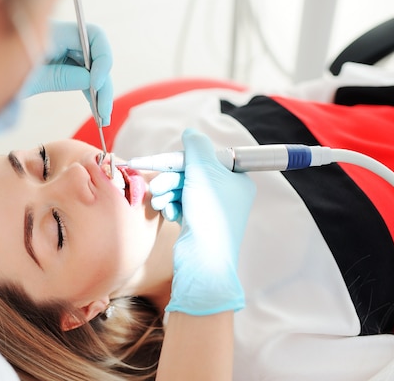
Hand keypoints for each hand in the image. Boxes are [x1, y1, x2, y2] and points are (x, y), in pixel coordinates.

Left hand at [19, 20, 113, 125]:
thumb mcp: (28, 78)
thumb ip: (60, 77)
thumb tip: (90, 81)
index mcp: (53, 32)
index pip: (93, 37)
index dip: (102, 59)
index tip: (96, 83)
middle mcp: (60, 40)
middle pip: (96, 56)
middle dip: (103, 83)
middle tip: (104, 110)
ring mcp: (61, 54)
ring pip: (91, 70)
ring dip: (100, 92)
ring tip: (102, 117)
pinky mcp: (59, 67)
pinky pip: (81, 77)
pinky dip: (89, 93)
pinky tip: (95, 111)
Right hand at [150, 129, 255, 315]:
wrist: (203, 261)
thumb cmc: (209, 214)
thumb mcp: (204, 171)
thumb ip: (196, 147)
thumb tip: (191, 133)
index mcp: (237, 180)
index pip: (209, 159)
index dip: (187, 159)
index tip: (167, 161)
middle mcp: (227, 195)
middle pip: (193, 174)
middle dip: (171, 178)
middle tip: (156, 184)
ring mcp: (212, 211)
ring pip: (183, 189)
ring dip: (168, 192)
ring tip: (158, 200)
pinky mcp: (198, 224)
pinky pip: (181, 205)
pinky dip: (171, 206)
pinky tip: (166, 213)